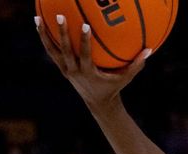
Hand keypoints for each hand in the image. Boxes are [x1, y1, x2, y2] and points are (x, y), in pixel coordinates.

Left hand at [35, 14, 149, 112]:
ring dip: (44, 35)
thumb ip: (137, 65)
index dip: (84, 41)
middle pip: (65, 50)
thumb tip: (150, 49)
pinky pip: (51, 51)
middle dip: (63, 34)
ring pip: (52, 51)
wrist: (98, 103)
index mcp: (88, 72)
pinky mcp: (62, 68)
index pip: (85, 55)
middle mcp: (74, 71)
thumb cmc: (113, 88)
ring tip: (37, 18)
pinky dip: (45, 39)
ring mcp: (66, 70)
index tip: (86, 26)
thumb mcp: (126, 78)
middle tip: (60, 16)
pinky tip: (40, 24)